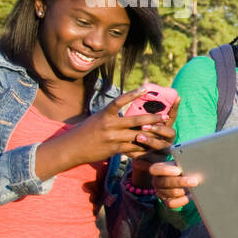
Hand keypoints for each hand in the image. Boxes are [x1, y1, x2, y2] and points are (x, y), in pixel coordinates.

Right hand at [35, 84, 174, 180]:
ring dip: (151, 134)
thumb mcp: (97, 119)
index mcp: (105, 114)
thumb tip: (125, 110)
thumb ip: (111, 116)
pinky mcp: (113, 149)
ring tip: (163, 133)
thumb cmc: (86, 132)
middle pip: (136, 120)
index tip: (146, 89)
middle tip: (166, 117)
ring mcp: (112, 137)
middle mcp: (109, 124)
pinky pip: (132, 148)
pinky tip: (151, 146)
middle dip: (153, 118)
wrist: (71, 148)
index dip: (133, 94)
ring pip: (137, 135)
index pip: (120, 101)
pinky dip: (142, 147)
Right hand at [149, 160, 199, 209]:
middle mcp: (156, 181)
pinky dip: (183, 200)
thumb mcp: (180, 164)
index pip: (155, 169)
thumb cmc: (181, 168)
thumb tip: (192, 167)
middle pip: (165, 182)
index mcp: (157, 169)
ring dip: (184, 191)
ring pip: (171, 193)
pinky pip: (172, 204)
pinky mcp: (166, 201)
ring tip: (195, 188)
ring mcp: (160, 192)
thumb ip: (183, 165)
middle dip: (180, 182)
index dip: (165, 170)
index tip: (178, 170)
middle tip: (194, 181)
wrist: (182, 178)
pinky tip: (191, 196)